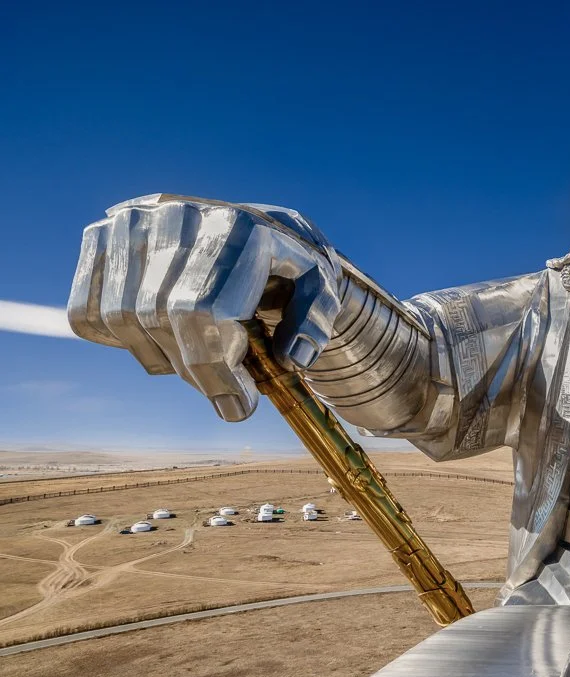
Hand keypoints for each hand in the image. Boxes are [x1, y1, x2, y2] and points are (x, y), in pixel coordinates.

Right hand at [67, 194, 341, 420]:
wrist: (254, 224)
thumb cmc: (290, 266)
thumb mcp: (322, 288)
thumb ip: (315, 322)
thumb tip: (292, 359)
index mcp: (238, 229)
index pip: (200, 312)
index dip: (215, 371)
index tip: (239, 406)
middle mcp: (177, 216)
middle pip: (160, 320)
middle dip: (195, 372)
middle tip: (224, 391)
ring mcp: (133, 222)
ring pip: (121, 319)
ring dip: (161, 359)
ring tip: (198, 360)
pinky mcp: (102, 234)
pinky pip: (86, 310)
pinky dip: (120, 340)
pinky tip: (162, 338)